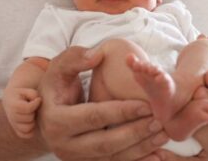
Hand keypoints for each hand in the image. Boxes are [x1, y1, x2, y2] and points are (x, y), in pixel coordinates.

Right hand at [3, 87, 41, 138]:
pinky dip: (31, 130)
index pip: (25, 108)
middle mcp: (10, 114)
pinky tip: (33, 121)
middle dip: (33, 112)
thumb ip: (33, 95)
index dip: (35, 104)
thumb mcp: (29, 89)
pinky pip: (24, 135)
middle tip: (34, 106)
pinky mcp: (16, 129)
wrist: (16, 96)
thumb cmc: (26, 91)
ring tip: (32, 113)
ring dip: (32, 121)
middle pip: (28, 118)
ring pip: (26, 128)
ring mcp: (12, 122)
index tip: (38, 99)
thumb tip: (36, 103)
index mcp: (11, 102)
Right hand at [37, 46, 169, 160]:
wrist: (45, 115)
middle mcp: (64, 145)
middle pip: (105, 143)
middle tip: (158, 122)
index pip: (94, 116)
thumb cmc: (56, 86)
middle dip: (135, 133)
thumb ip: (76, 58)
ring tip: (162, 135)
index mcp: (56, 121)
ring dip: (140, 149)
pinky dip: (136, 160)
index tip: (147, 104)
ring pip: (112, 158)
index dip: (121, 111)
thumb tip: (96, 56)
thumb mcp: (59, 67)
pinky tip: (156, 155)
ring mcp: (75, 158)